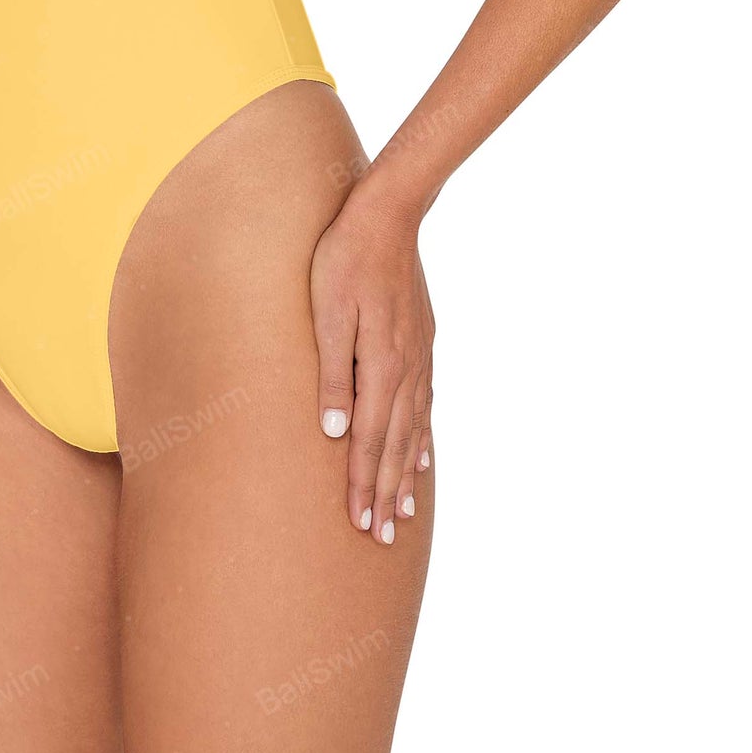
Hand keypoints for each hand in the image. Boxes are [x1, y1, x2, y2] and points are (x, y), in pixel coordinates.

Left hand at [310, 177, 434, 543]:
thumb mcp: (326, 310)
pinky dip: (423, 437)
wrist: (388, 215)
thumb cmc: (344, 258)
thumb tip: (333, 431)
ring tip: (405, 513)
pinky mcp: (421, 343)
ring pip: (414, 430)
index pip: (368, 440)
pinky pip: (425, 404)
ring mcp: (418, 357)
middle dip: (387, 493)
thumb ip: (331, 371)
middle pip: (395, 445)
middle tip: (382, 537)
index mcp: (380, 365)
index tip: (360, 523)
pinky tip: (423, 456)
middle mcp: (406, 369)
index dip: (363, 484)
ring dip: (407, 474)